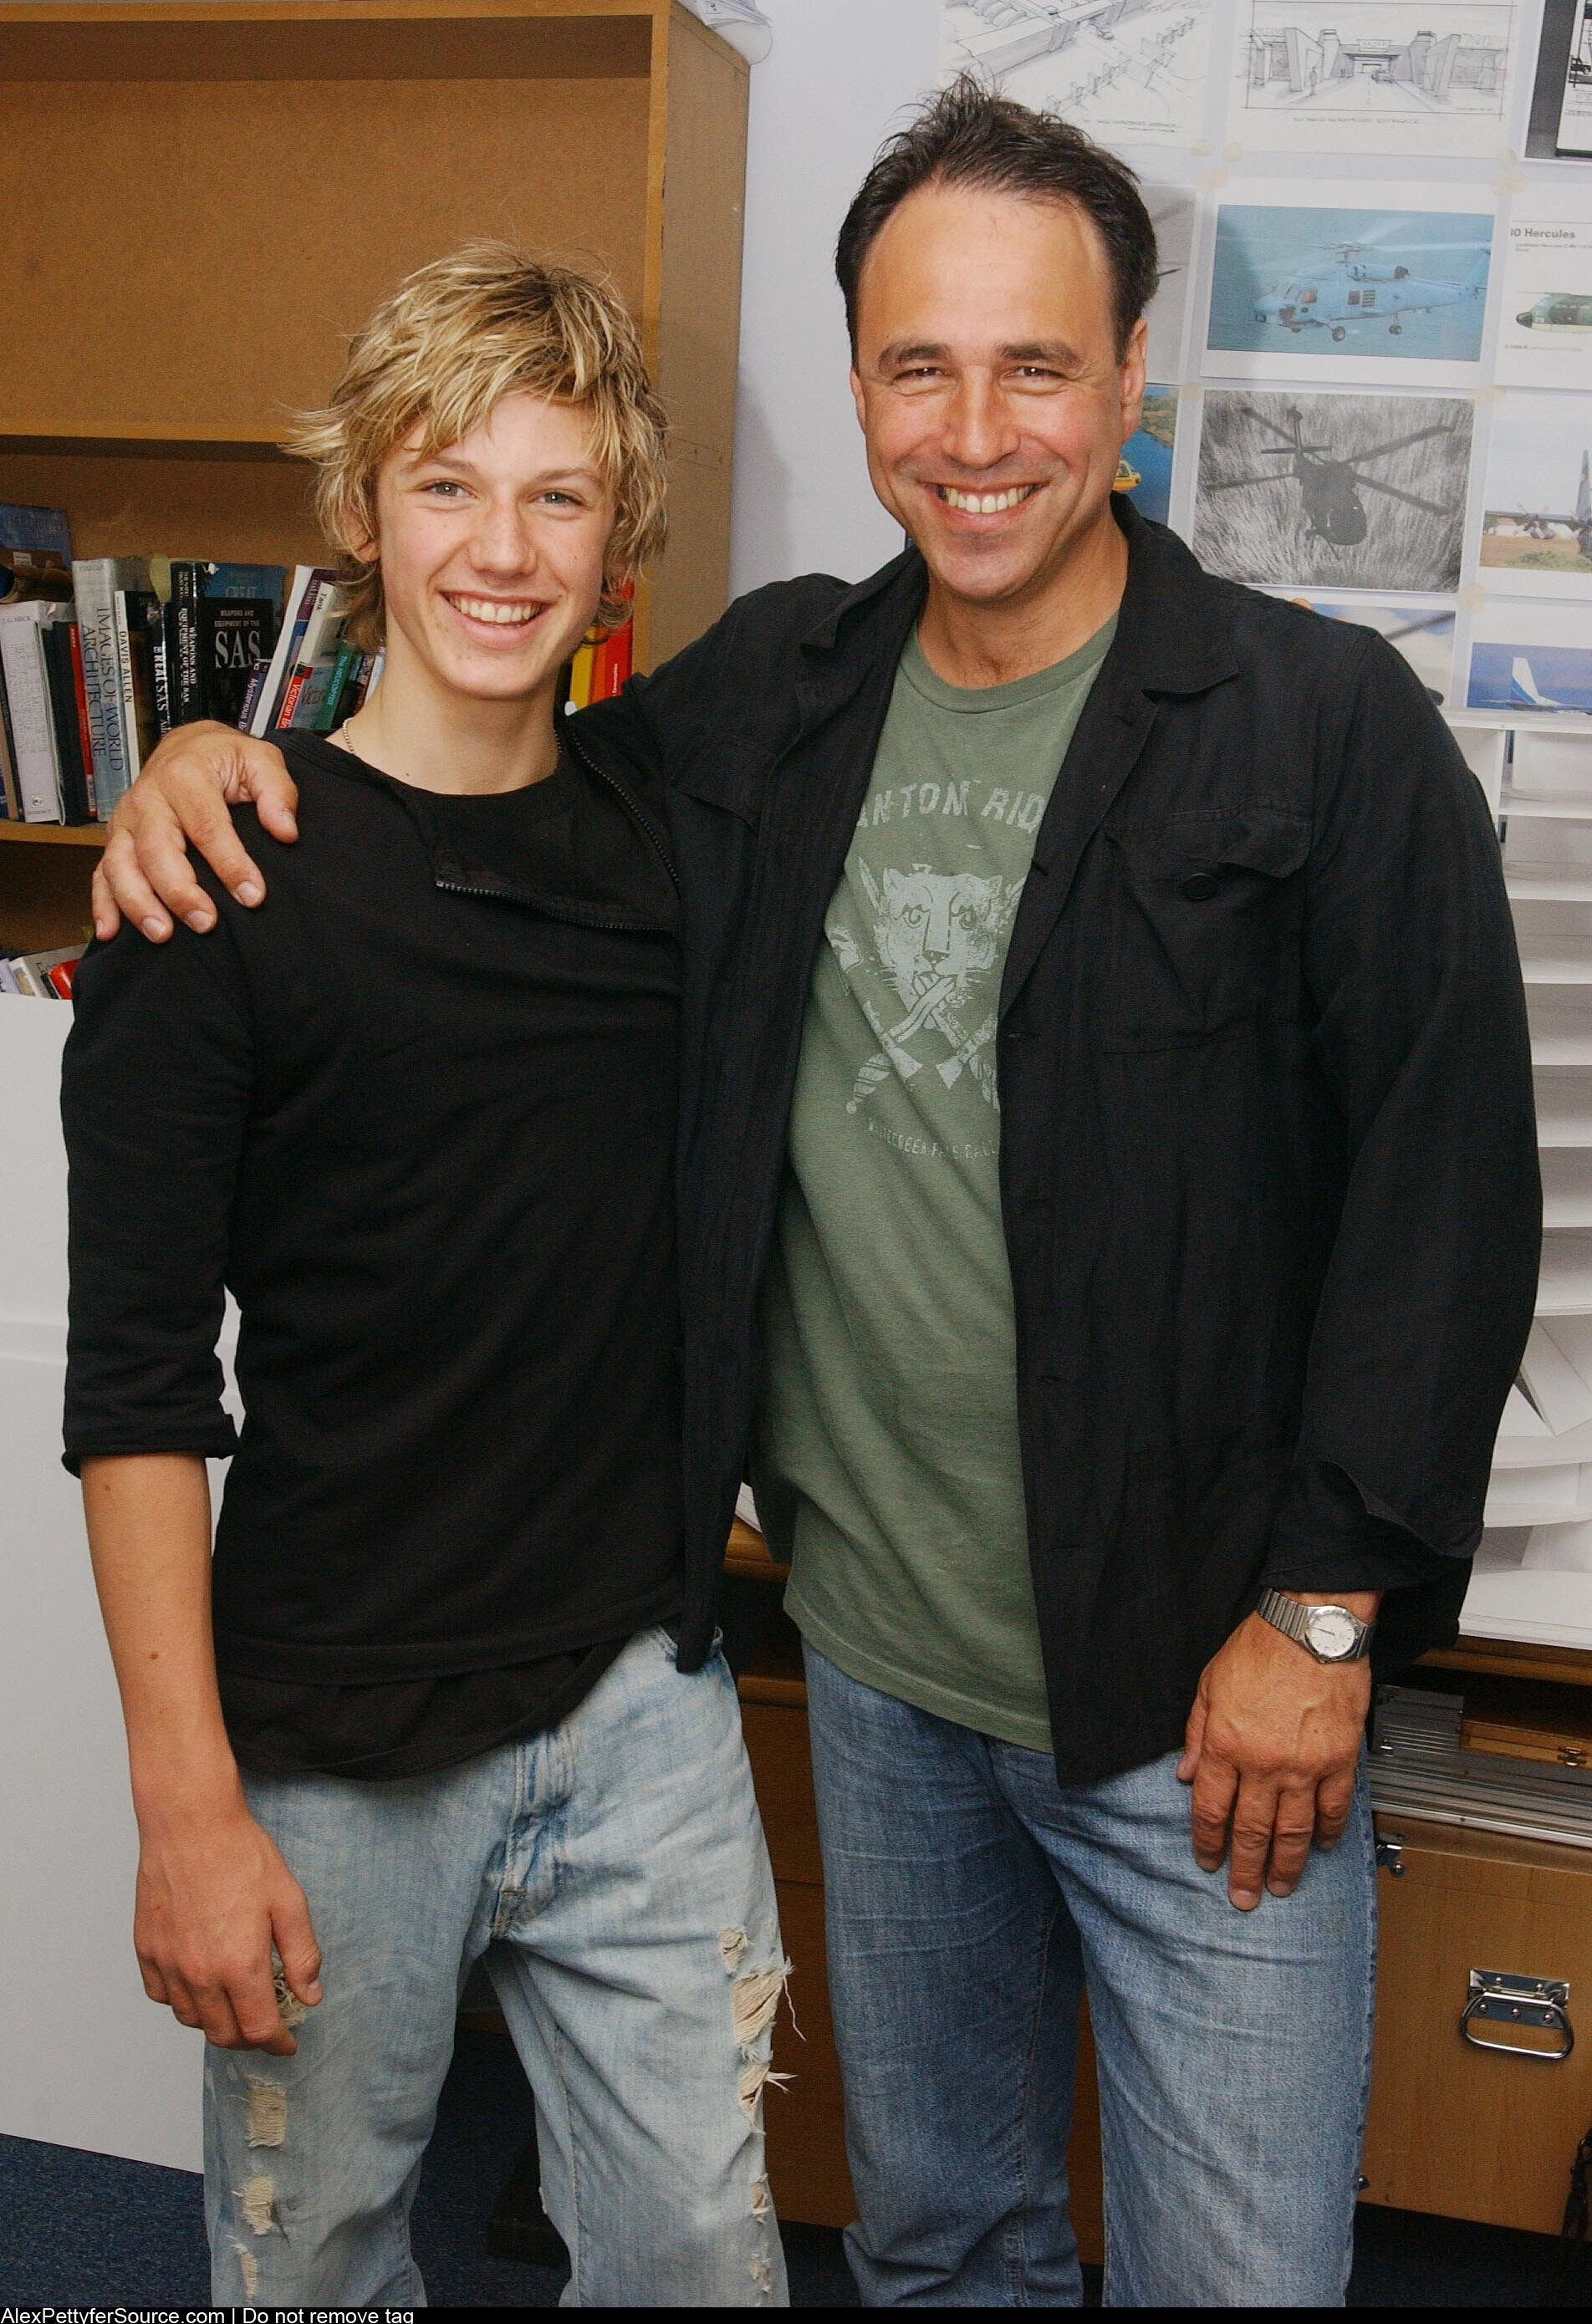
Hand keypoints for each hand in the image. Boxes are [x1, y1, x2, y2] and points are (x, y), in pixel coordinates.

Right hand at [92, 723, 299, 944]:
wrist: (187, 747)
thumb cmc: (225, 759)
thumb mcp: (259, 759)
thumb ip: (277, 791)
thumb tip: (285, 830)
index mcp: (183, 775)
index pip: (207, 827)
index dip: (230, 864)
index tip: (252, 895)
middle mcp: (147, 798)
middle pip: (157, 851)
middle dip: (180, 892)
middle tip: (206, 923)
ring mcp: (126, 822)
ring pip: (121, 865)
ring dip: (139, 903)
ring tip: (163, 935)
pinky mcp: (116, 840)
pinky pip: (102, 874)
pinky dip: (103, 904)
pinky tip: (111, 933)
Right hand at [133, 1791, 321, 2051]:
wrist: (191, 1825)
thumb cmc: (242, 1856)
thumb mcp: (289, 1901)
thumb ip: (302, 1955)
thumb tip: (309, 1996)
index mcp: (240, 1964)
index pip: (259, 2029)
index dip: (278, 2043)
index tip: (288, 2043)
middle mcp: (200, 1973)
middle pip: (223, 2034)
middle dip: (249, 2039)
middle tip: (265, 2027)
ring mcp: (169, 1964)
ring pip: (191, 2019)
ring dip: (216, 2022)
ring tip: (235, 2005)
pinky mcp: (147, 1951)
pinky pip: (162, 1996)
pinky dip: (182, 2000)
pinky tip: (199, 1983)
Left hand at [1177, 1597, 1375, 1910]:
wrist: (1311, 1627)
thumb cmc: (1259, 1649)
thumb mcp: (1208, 1685)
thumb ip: (1197, 1734)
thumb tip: (1186, 1776)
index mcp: (1225, 1745)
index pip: (1211, 1809)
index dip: (1208, 1842)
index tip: (1207, 1863)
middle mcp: (1263, 1763)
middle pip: (1251, 1830)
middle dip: (1244, 1869)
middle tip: (1243, 1899)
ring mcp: (1304, 1766)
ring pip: (1293, 1830)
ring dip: (1287, 1865)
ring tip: (1282, 1887)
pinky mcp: (1339, 1760)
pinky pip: (1334, 1808)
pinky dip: (1329, 1833)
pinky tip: (1323, 1848)